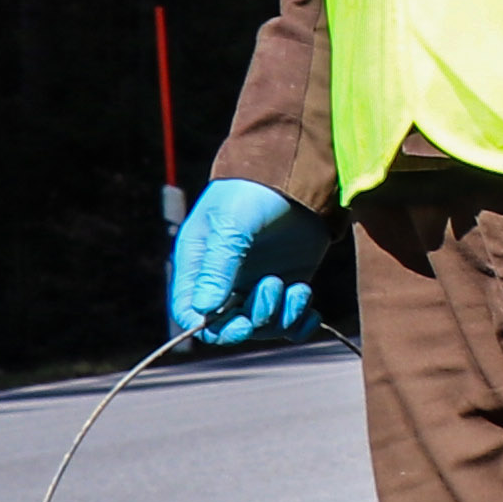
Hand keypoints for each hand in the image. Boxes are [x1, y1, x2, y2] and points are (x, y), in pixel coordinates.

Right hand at [166, 176, 334, 347]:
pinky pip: (289, 321)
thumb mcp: (231, 225)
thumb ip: (218, 266)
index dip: (212, 329)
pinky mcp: (287, 284)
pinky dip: (300, 324)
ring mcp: (256, 285)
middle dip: (255, 318)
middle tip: (274, 285)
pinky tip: (312, 313)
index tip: (240, 326)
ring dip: (282, 317)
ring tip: (298, 288)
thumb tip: (204, 311)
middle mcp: (225, 281)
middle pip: (230, 326)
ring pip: (262, 326)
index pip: (190, 313)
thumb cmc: (251, 191)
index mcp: (198, 265)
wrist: (293, 172)